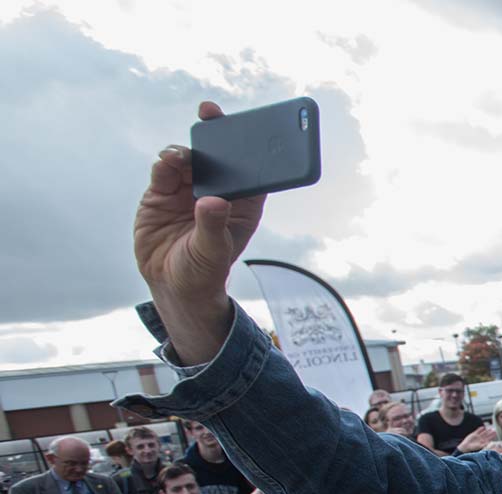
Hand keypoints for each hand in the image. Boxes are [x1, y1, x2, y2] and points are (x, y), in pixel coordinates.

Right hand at [135, 102, 267, 361]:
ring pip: (190, 159)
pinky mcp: (162, 192)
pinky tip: (165, 162)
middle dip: (216, 134)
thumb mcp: (211, 253)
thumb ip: (212, 226)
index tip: (250, 126)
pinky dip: (165, 162)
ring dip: (186, 152)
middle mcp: (217, 191)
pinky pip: (164, 170)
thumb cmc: (202, 271)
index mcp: (242, 204)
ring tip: (179, 157)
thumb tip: (213, 201)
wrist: (170, 284)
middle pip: (219, 156)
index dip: (252, 146)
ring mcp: (188, 190)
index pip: (252, 170)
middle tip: (210, 114)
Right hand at [455, 424, 494, 453]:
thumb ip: (485, 444)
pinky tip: (483, 427)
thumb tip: (489, 443)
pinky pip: (478, 431)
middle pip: (487, 435)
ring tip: (490, 428)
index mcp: (483, 442)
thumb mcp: (480, 446)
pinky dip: (480, 429)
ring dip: (486, 430)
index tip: (495, 433)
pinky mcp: (473, 434)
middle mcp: (481, 439)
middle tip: (494, 430)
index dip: (492, 436)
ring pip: (483, 432)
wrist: (465, 447)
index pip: (489, 438)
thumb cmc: (473, 448)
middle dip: (490, 433)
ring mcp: (477, 436)